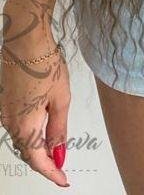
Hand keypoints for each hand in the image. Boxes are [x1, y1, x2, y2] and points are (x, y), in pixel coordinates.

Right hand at [1, 0, 69, 186]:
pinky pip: (16, 123)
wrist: (25, 38)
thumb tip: (59, 152)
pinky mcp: (3, 99)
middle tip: (61, 165)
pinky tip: (42, 124)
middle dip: (44, 160)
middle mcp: (9, 121)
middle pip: (26, 150)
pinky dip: (29, 130)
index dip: (51, 172)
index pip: (37, 160)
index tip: (63, 180)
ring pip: (20, 137)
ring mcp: (4, 110)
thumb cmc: (44, 63)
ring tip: (54, 145)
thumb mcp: (61, 98)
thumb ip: (59, 129)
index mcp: (24, 125)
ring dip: (36, 145)